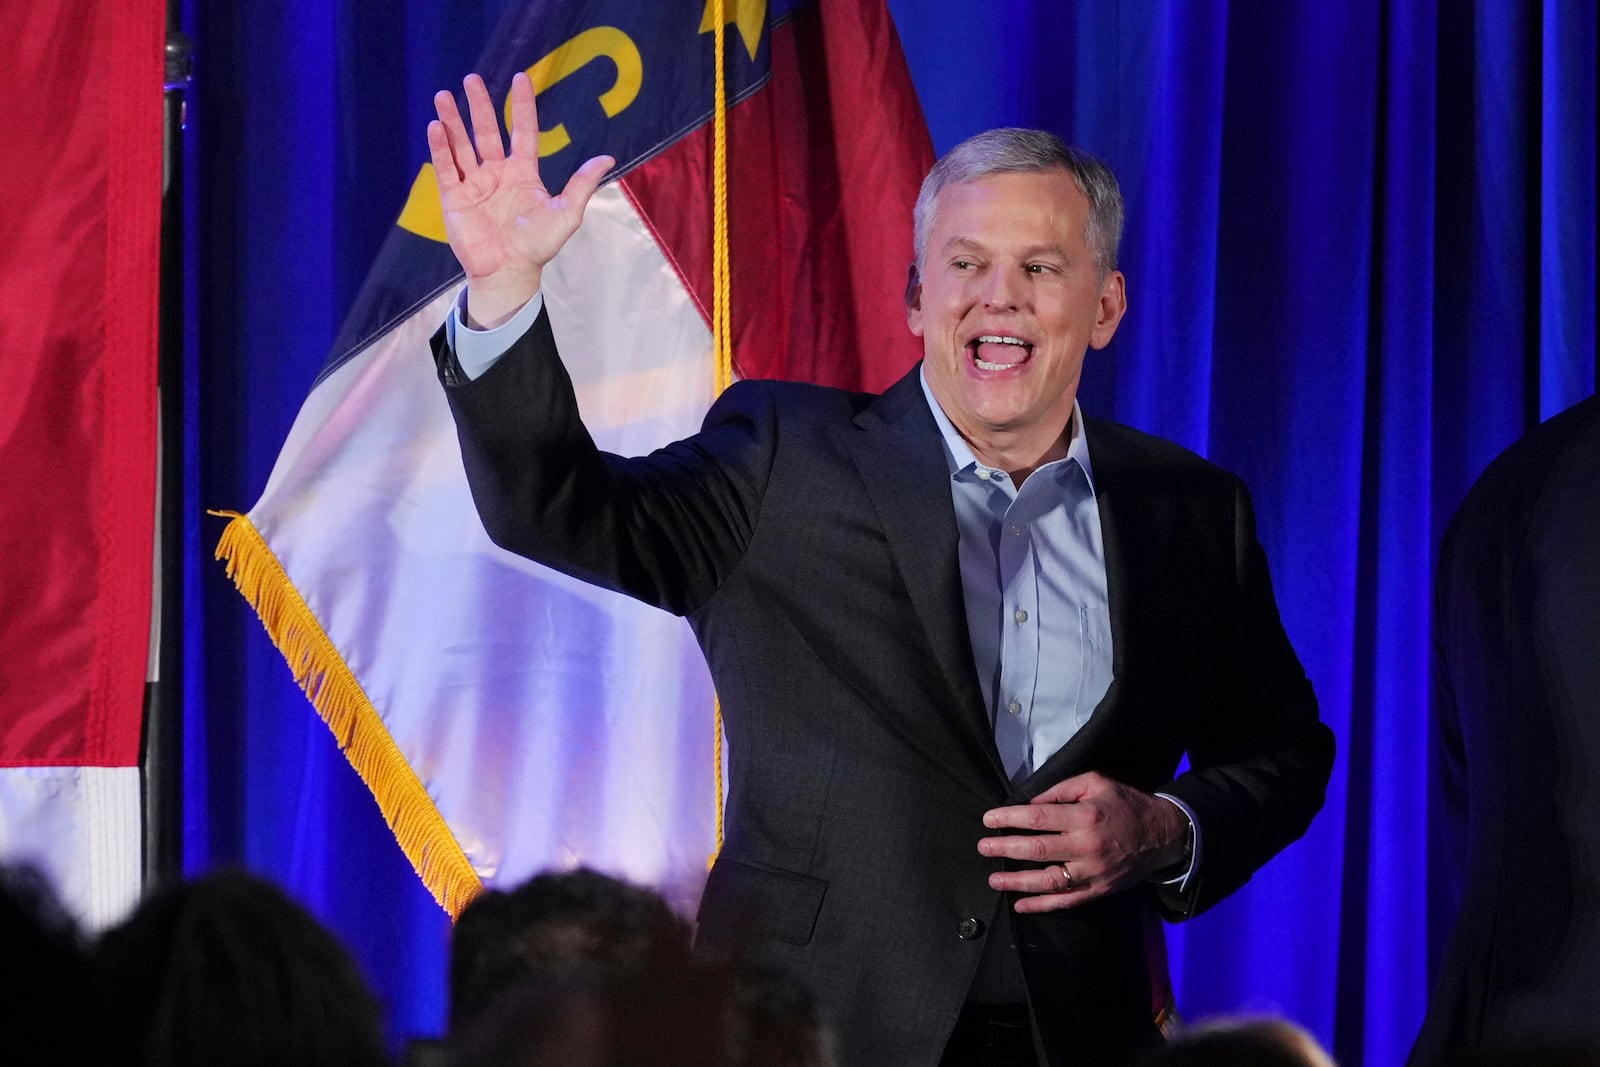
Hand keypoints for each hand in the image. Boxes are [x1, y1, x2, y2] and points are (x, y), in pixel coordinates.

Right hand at [427, 72, 614, 326]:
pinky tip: (436, 127)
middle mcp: (497, 172)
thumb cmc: (538, 245)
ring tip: (443, 97)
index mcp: (523, 173)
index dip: (523, 106)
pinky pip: (445, 168)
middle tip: (472, 79)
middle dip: (479, 106)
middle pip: (487, 131)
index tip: (521, 78)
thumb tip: (608, 158)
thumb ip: (582, 184)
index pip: (523, 131)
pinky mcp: (454, 197)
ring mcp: (474, 183)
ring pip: (461, 145)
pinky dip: (440, 148)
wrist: (509, 272)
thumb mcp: (567, 214)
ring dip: (452, 121)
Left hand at [977, 771, 1187, 912]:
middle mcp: (1087, 847)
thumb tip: (1030, 804)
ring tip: (994, 879)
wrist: (1163, 835)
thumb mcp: (1096, 783)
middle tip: (983, 848)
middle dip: (1005, 849)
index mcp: (1085, 816)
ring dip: (1017, 882)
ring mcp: (1092, 873)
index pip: (1038, 818)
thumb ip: (1061, 790)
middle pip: (1038, 850)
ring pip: (1048, 881)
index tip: (988, 819)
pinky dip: (1042, 906)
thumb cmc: (1125, 804)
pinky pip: (1066, 901)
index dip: (1009, 819)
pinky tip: (1021, 905)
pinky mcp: (1098, 890)